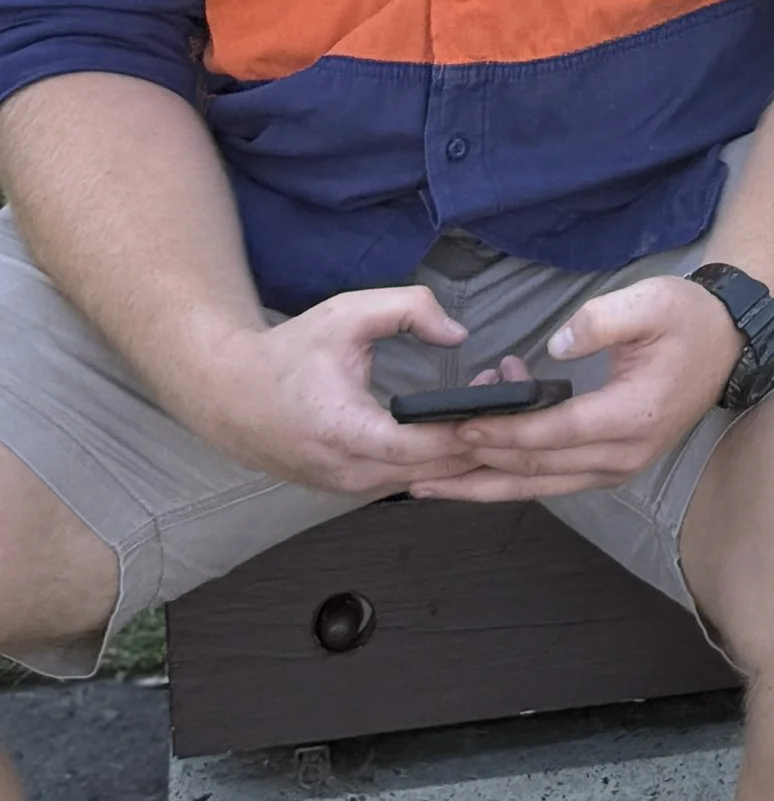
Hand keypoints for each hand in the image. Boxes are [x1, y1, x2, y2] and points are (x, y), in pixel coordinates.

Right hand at [181, 285, 497, 497]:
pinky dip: (438, 460)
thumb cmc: (291, 353)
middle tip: (515, 395)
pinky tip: (462, 428)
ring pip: (425, 481)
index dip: (469, 429)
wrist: (231, 396)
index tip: (507, 403)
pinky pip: (407, 481)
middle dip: (479, 437)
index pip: (422, 446)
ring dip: (463, 450)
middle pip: (434, 471)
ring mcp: (349, 489)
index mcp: (346, 432)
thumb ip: (408, 309)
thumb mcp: (348, 313)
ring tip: (493, 404)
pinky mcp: (351, 491)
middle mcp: (349, 473)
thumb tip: (459, 334)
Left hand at [410, 276, 741, 504]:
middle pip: (537, 471)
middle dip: (476, 466)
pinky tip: (471, 469)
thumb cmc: (686, 318)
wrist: (726, 342)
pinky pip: (550, 480)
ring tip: (428, 483)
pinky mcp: (608, 465)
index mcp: (632, 415)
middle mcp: (623, 455)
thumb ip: (600, 321)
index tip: (458, 425)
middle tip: (421, 461)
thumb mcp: (649, 302)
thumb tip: (553, 344)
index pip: (554, 433)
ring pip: (538, 487)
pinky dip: (508, 477)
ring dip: (482, 485)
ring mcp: (617, 467)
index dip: (503, 431)